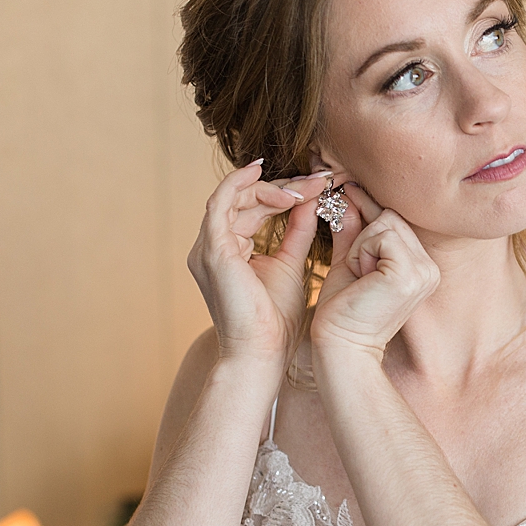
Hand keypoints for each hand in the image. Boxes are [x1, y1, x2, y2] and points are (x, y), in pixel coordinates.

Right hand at [187, 161, 327, 364]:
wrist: (263, 353)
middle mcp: (211, 246)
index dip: (283, 193)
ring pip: (235, 197)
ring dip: (271, 186)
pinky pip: (220, 202)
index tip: (317, 186)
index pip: (252, 208)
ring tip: (305, 186)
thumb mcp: (291, 264)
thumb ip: (297, 232)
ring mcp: (207, 247)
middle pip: (244, 200)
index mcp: (228, 250)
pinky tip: (263, 172)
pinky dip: (240, 183)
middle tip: (318, 180)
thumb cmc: (275, 321)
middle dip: (283, 186)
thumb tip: (310, 201)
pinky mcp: (212, 250)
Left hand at [309, 181, 439, 358]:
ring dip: (362, 245)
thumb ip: (353, 230)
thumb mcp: (349, 261)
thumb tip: (348, 197)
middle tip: (356, 268)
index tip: (348, 192)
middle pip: (392, 217)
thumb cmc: (343, 310)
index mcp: (422, 267)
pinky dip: (363, 251)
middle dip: (364, 236)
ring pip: (386, 223)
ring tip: (360, 276)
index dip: (370, 209)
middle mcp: (430, 269)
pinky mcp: (410, 274)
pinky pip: (382, 236)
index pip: (397, 221)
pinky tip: (362, 277)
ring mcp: (424, 271)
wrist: (340, 344)